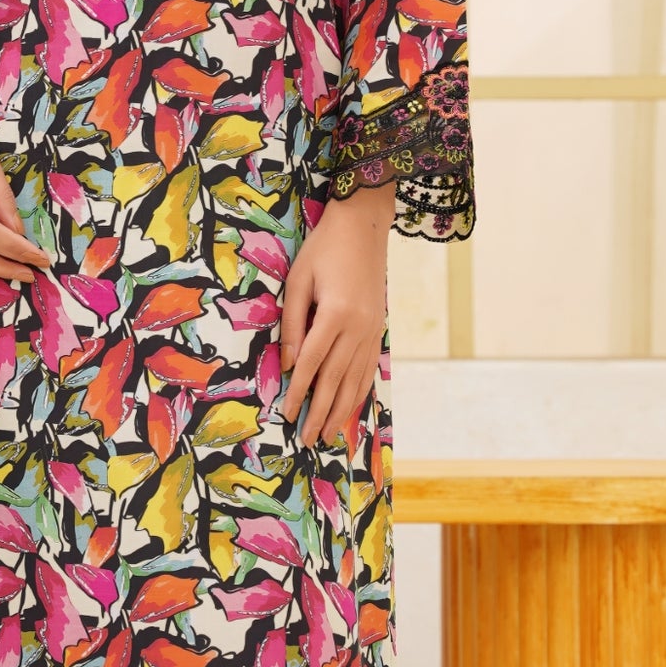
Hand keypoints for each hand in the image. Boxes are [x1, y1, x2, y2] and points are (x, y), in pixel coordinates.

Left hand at [278, 182, 395, 444]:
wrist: (364, 227)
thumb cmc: (323, 249)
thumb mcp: (298, 281)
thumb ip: (292, 324)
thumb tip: (286, 365)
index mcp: (335, 314)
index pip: (312, 363)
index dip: (299, 392)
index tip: (288, 415)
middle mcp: (358, 328)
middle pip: (336, 379)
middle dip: (320, 411)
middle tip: (308, 439)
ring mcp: (372, 331)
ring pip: (356, 380)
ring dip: (341, 410)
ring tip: (329, 434)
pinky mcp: (378, 330)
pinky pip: (368, 369)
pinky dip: (359, 392)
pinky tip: (351, 409)